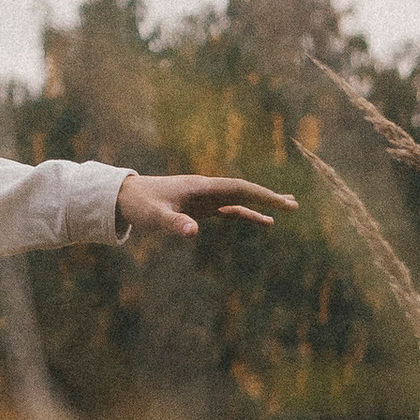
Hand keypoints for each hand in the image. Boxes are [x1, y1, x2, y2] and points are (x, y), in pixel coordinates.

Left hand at [119, 172, 296, 240]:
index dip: (260, 194)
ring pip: (240, 199)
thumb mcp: (155, 215)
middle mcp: (207, 189)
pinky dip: (248, 214)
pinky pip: (231, 210)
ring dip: (263, 203)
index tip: (281, 202)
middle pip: (244, 191)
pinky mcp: (201, 207)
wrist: (125, 197)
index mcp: (200, 187)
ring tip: (288, 206)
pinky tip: (264, 222)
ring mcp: (205, 198)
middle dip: (269, 197)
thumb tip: (193, 232)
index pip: (237, 188)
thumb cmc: (140, 204)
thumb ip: (174, 223)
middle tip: (294, 204)